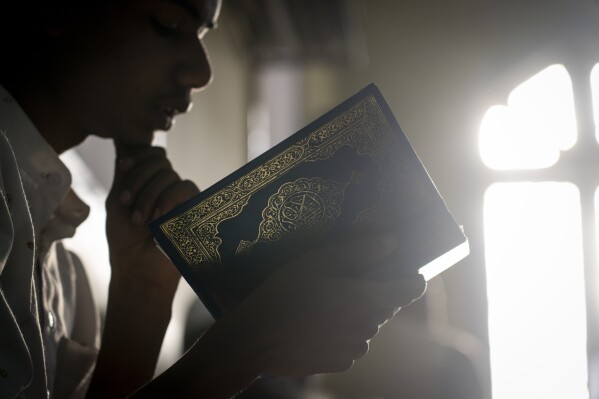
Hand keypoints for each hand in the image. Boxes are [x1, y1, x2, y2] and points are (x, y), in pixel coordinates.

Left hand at [105, 143, 198, 294]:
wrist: (139, 268)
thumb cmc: (125, 239)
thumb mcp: (118, 201)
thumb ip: (124, 172)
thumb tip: (122, 139)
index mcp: (147, 181)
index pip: (150, 152)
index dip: (138, 154)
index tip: (123, 166)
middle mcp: (165, 185)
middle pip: (158, 160)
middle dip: (138, 178)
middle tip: (127, 203)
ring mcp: (180, 196)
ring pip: (169, 174)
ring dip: (149, 195)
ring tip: (140, 220)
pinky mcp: (194, 207)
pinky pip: (185, 188)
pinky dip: (168, 199)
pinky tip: (158, 217)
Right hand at [226, 234, 426, 376]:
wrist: (255, 339)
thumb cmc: (284, 293)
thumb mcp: (316, 261)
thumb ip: (358, 251)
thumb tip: (392, 242)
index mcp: (367, 297)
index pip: (412, 288)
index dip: (410, 278)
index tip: (397, 270)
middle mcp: (368, 326)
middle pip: (385, 305)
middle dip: (371, 293)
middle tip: (341, 283)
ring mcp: (354, 348)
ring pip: (367, 325)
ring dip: (355, 315)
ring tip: (322, 307)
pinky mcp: (340, 363)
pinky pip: (351, 344)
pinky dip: (341, 334)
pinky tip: (315, 326)